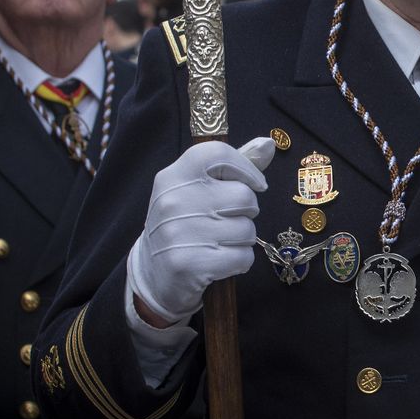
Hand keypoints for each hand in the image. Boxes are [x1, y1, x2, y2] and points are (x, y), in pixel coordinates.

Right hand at [127, 136, 274, 325]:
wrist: (151, 274)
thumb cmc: (184, 225)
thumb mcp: (197, 190)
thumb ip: (232, 166)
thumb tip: (268, 144)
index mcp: (174, 176)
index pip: (219, 154)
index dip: (246, 168)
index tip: (254, 184)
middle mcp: (174, 201)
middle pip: (243, 197)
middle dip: (247, 212)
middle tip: (227, 221)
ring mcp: (179, 233)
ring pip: (247, 230)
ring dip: (243, 240)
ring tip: (221, 242)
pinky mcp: (188, 264)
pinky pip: (242, 257)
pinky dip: (240, 262)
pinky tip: (221, 262)